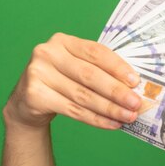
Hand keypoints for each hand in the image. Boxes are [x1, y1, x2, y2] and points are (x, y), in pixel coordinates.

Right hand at [4, 33, 141, 129]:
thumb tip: (134, 88)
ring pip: (82, 95)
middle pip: (90, 75)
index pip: (95, 52)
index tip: (136, 81)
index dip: (118, 67)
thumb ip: (101, 72)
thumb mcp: (77, 69)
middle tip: (136, 103)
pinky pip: (73, 110)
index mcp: (63, 41)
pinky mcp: (34, 94)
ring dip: (109, 108)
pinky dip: (95, 119)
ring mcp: (38, 73)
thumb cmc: (62, 82)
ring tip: (128, 117)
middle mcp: (48, 53)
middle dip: (116, 91)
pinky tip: (112, 124)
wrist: (28, 101)